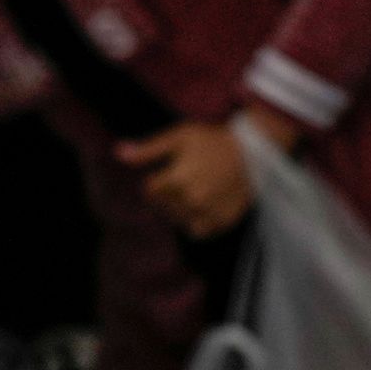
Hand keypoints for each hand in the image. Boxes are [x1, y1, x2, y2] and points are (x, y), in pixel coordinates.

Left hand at [114, 108, 292, 239]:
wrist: (253, 152)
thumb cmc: (213, 141)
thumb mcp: (178, 137)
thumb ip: (148, 149)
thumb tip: (117, 153)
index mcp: (176, 180)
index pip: (149, 191)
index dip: (155, 181)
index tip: (168, 172)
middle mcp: (191, 200)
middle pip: (162, 207)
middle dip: (165, 196)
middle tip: (182, 181)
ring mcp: (208, 213)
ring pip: (177, 221)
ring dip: (178, 211)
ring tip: (191, 194)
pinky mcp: (223, 222)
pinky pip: (198, 233)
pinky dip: (195, 224)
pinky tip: (201, 209)